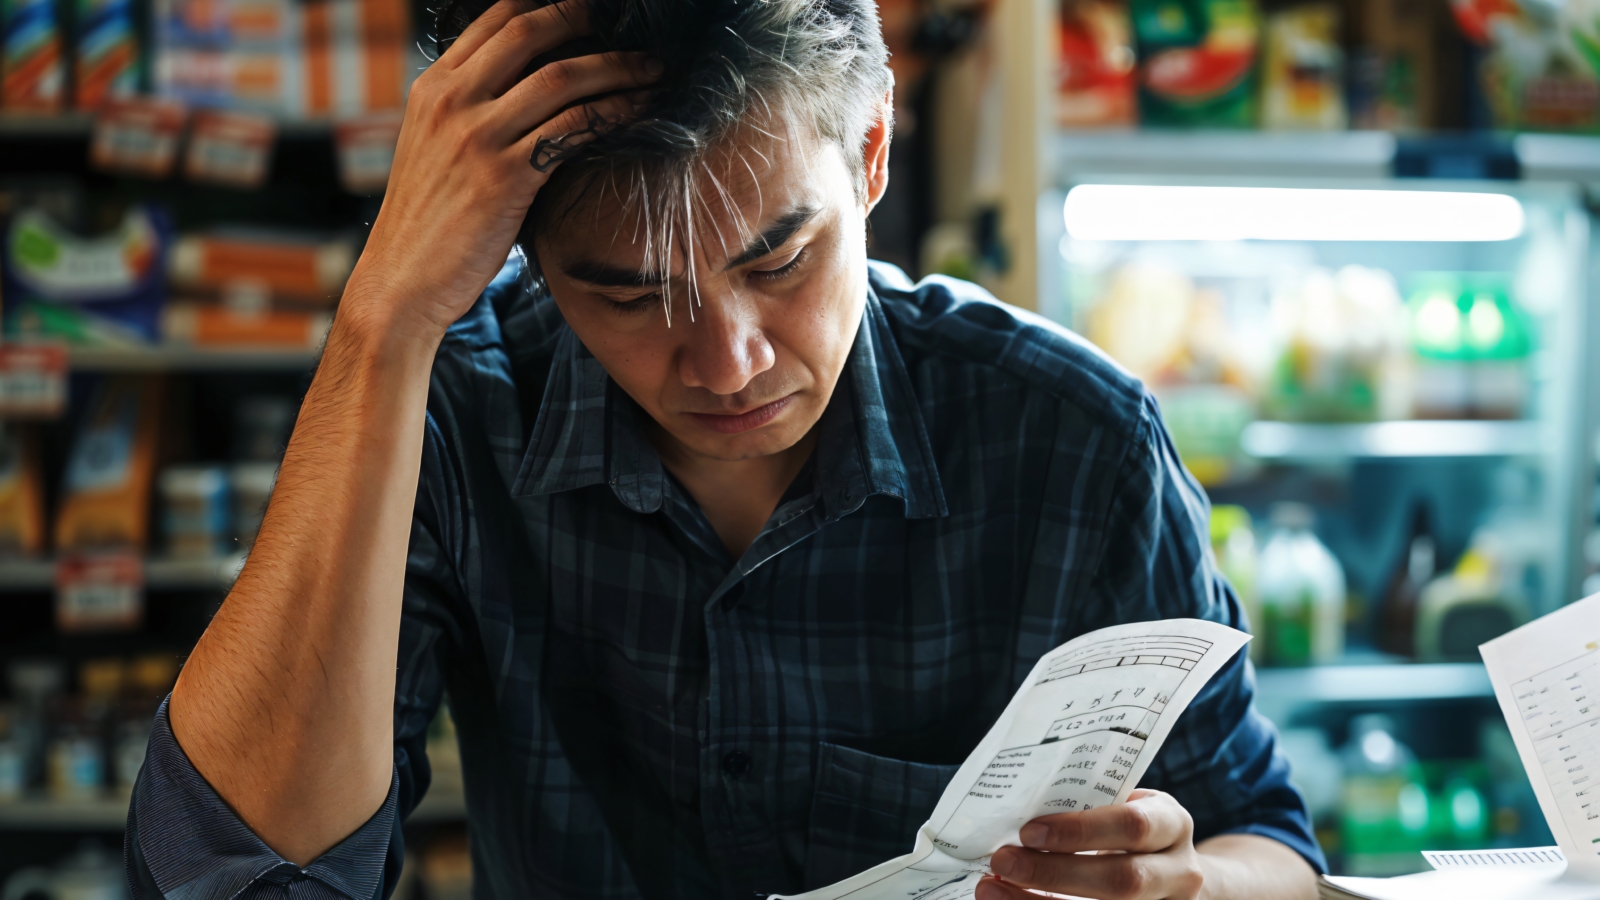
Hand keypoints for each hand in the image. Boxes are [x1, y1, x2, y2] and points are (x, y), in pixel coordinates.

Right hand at [343, 0, 658, 343]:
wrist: (402, 282)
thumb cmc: (429, 224)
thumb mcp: (434, 149)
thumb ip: (471, 112)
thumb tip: (526, 92)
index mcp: (433, 88)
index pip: (493, 18)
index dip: (546, 5)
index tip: (588, 9)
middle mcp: (452, 101)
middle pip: (529, 31)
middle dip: (586, 18)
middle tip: (630, 22)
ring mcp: (477, 136)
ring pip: (560, 78)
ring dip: (617, 67)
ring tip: (653, 68)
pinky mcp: (505, 176)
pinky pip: (572, 129)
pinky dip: (613, 113)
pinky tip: (639, 112)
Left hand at [976, 790, 1204, 899]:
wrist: (1177, 873)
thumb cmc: (1135, 831)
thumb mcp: (1126, 807)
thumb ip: (1089, 806)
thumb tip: (1016, 808)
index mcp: (1172, 825)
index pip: (1132, 826)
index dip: (1080, 830)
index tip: (1029, 831)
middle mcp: (1180, 873)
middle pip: (1123, 880)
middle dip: (1056, 873)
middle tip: (1003, 860)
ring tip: (992, 889)